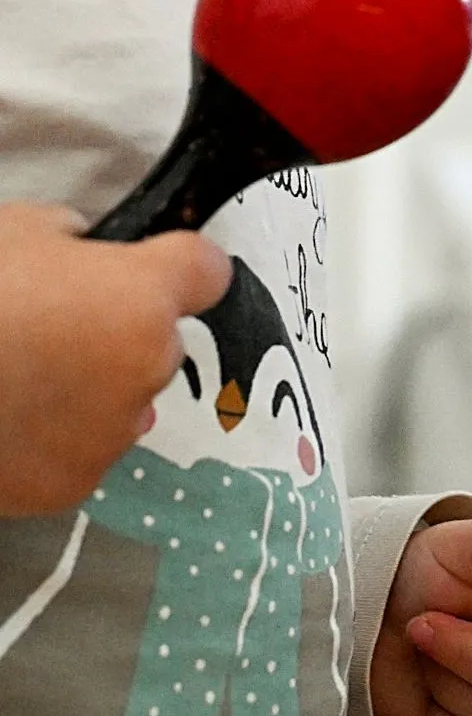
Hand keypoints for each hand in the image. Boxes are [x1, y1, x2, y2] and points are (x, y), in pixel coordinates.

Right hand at [0, 202, 232, 516]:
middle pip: (157, 341)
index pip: (208, 272)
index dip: (181, 267)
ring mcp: (112, 433)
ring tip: (20, 380)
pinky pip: (81, 449)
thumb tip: (80, 256)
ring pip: (122, 401)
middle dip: (119, 333)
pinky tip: (6, 421)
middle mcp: (147, 366)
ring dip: (90, 389)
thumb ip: (70, 241)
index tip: (152, 267)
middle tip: (51, 325)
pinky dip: (54, 438)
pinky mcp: (70, 485)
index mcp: (143, 295)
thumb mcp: (19, 230)